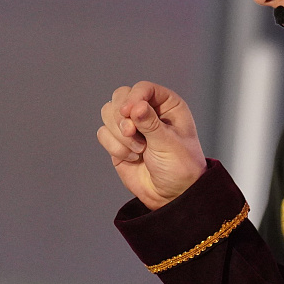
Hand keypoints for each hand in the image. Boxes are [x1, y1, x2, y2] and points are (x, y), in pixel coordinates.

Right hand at [97, 82, 206, 208]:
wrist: (171, 195)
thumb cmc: (180, 168)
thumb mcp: (169, 144)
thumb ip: (151, 124)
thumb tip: (136, 106)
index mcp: (167, 105)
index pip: (143, 88)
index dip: (134, 97)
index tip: (130, 112)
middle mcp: (148, 111)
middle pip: (120, 96)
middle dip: (121, 116)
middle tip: (131, 133)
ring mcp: (131, 126)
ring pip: (108, 113)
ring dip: (118, 134)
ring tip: (138, 150)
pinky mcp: (118, 141)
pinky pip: (103, 133)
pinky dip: (114, 147)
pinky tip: (132, 158)